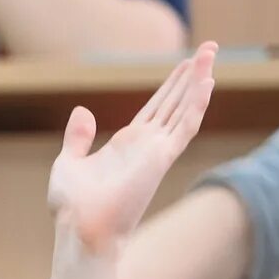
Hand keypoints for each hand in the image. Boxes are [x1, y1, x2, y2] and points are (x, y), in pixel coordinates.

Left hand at [47, 43, 218, 258]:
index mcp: (127, 144)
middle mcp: (147, 145)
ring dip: (199, 81)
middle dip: (192, 76)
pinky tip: (207, 82)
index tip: (185, 64)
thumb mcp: (68, 163)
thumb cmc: (73, 207)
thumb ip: (77, 138)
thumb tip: (82, 111)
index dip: (171, 86)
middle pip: (175, 102)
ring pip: (184, 109)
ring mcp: (156, 151)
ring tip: (211, 54)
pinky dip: (196, 104)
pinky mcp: (160, 158)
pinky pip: (184, 126)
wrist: (80, 229)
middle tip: (209, 48)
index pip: (156, 108)